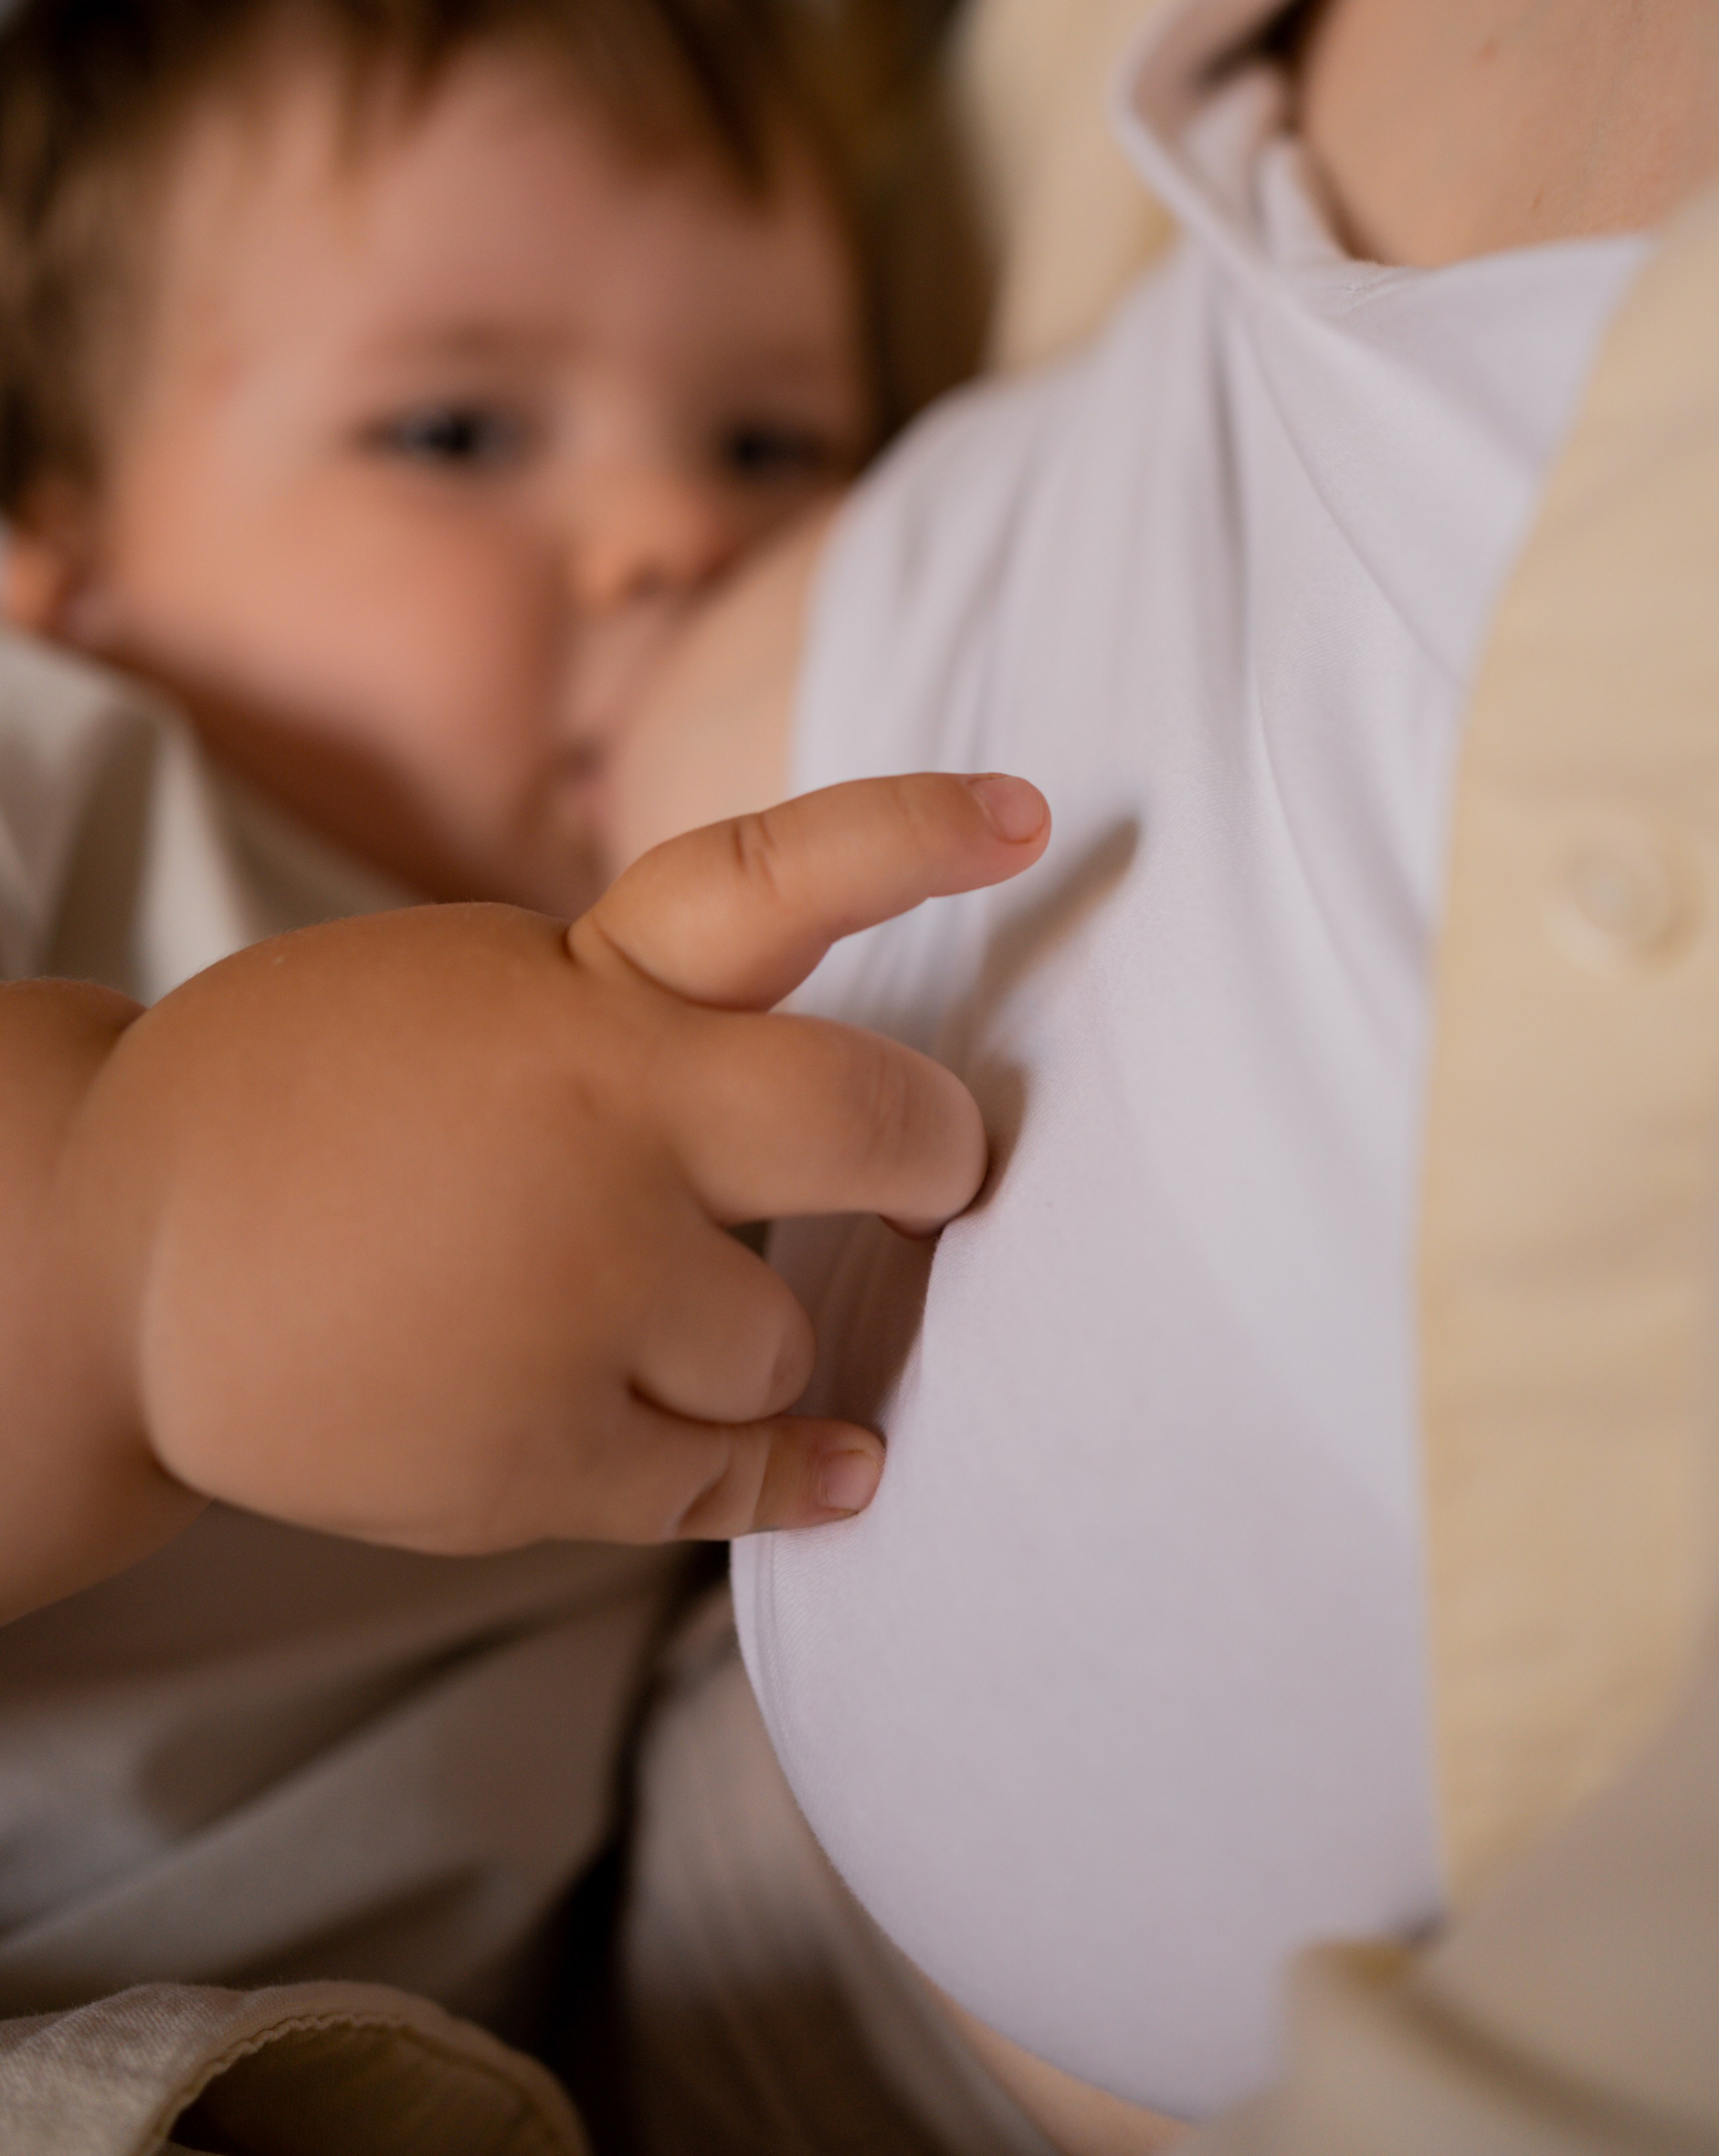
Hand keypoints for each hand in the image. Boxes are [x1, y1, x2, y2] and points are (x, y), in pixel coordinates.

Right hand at [60, 773, 1048, 1562]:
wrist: (112, 1253)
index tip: (1032, 811)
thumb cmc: (317, 1099)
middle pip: (867, 1128)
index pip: (771, 877)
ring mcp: (570, 1306)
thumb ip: (632, 1019)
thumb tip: (802, 1102)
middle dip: (934, 1151)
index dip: (911, 834)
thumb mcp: (467, 993)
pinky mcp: (531, 1458)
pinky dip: (796, 1472)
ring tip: (643, 1309)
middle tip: (933, 1167)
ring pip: (786, 1340)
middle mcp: (598, 1138)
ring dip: (756, 1332)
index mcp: (578, 996)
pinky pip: (733, 1481)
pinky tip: (836, 1463)